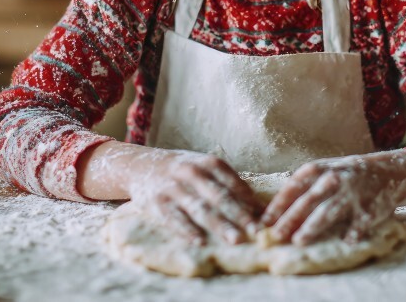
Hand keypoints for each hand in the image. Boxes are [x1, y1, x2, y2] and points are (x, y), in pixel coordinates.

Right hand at [129, 149, 260, 245]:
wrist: (141, 165)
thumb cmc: (183, 171)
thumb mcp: (204, 168)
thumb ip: (228, 184)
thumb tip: (258, 207)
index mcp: (207, 163)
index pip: (232, 182)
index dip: (249, 199)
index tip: (264, 217)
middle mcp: (191, 173)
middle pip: (219, 197)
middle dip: (240, 215)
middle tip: (257, 232)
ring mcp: (173, 188)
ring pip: (200, 208)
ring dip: (219, 225)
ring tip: (235, 240)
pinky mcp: (156, 203)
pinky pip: (174, 219)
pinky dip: (187, 231)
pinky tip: (200, 242)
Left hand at [260, 150, 405, 244]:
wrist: (387, 171)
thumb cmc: (346, 175)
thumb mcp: (324, 171)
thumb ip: (304, 187)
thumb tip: (275, 213)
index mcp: (319, 169)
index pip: (293, 186)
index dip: (278, 204)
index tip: (265, 221)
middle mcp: (334, 179)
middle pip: (308, 201)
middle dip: (290, 219)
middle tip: (276, 235)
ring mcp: (351, 193)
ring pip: (329, 212)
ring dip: (312, 227)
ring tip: (299, 240)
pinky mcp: (369, 208)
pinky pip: (358, 223)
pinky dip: (351, 233)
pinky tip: (344, 242)